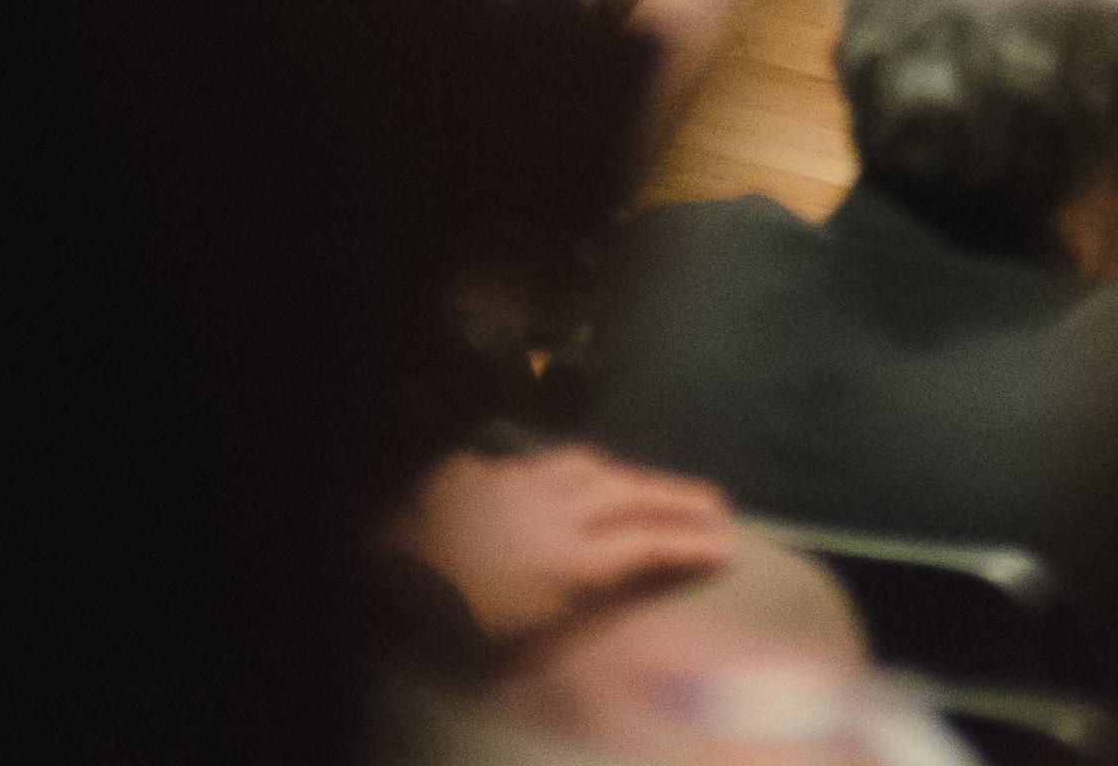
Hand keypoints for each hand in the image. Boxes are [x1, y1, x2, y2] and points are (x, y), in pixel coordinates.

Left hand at [386, 445, 734, 647]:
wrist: (390, 569)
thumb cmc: (457, 626)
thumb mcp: (525, 645)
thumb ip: (581, 631)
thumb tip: (626, 653)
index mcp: (572, 562)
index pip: (648, 547)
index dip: (691, 546)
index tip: (726, 548)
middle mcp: (556, 512)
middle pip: (631, 496)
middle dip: (678, 500)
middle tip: (715, 505)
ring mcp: (518, 485)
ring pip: (588, 469)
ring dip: (626, 478)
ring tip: (649, 489)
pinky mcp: (482, 475)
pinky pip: (538, 466)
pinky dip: (567, 472)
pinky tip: (570, 478)